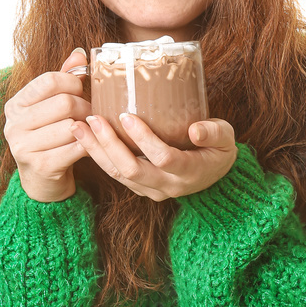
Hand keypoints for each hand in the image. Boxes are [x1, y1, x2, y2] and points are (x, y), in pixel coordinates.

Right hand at [3, 48, 91, 201]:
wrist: (43, 180)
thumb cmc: (51, 137)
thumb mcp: (52, 106)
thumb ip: (64, 79)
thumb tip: (80, 54)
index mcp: (15, 105)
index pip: (49, 80)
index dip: (73, 82)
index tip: (83, 90)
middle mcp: (14, 125)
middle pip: (63, 103)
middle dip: (85, 107)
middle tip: (93, 114)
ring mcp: (23, 147)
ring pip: (71, 126)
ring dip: (89, 128)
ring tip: (92, 130)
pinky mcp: (39, 166)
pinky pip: (75, 148)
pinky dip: (88, 145)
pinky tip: (89, 145)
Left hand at [68, 113, 237, 201]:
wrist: (215, 176)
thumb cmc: (218, 149)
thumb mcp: (226, 137)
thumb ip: (214, 132)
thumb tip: (195, 129)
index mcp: (189, 172)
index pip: (162, 157)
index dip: (143, 138)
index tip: (126, 115)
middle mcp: (168, 186)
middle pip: (131, 169)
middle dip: (108, 144)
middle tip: (92, 119)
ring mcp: (152, 191)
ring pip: (118, 174)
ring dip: (96, 151)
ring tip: (79, 127)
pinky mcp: (141, 189)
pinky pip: (116, 175)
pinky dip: (99, 157)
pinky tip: (86, 137)